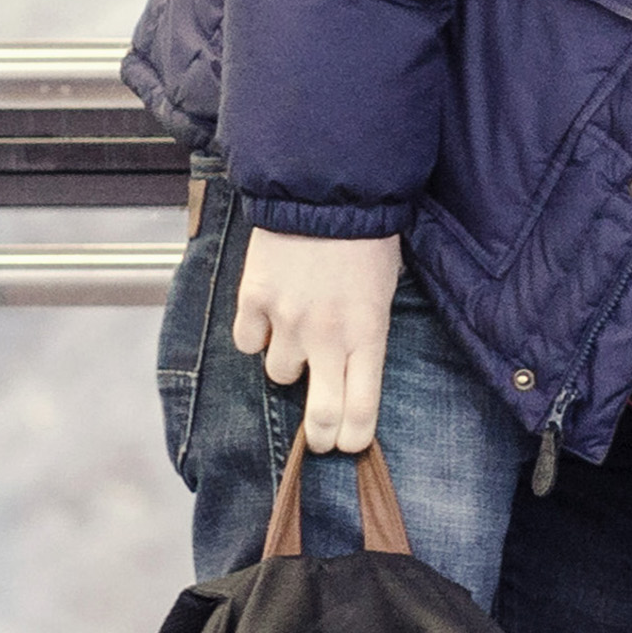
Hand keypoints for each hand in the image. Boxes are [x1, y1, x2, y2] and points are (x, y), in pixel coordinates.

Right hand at [230, 226, 406, 454]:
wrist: (326, 190)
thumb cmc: (366, 237)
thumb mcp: (383, 291)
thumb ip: (367, 333)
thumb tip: (352, 368)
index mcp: (369, 336)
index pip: (361, 410)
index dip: (352, 437)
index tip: (348, 442)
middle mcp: (327, 338)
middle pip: (320, 415)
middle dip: (318, 435)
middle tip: (318, 436)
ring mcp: (287, 321)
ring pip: (278, 374)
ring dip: (288, 363)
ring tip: (297, 337)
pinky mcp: (254, 300)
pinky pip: (248, 341)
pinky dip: (257, 334)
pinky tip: (269, 315)